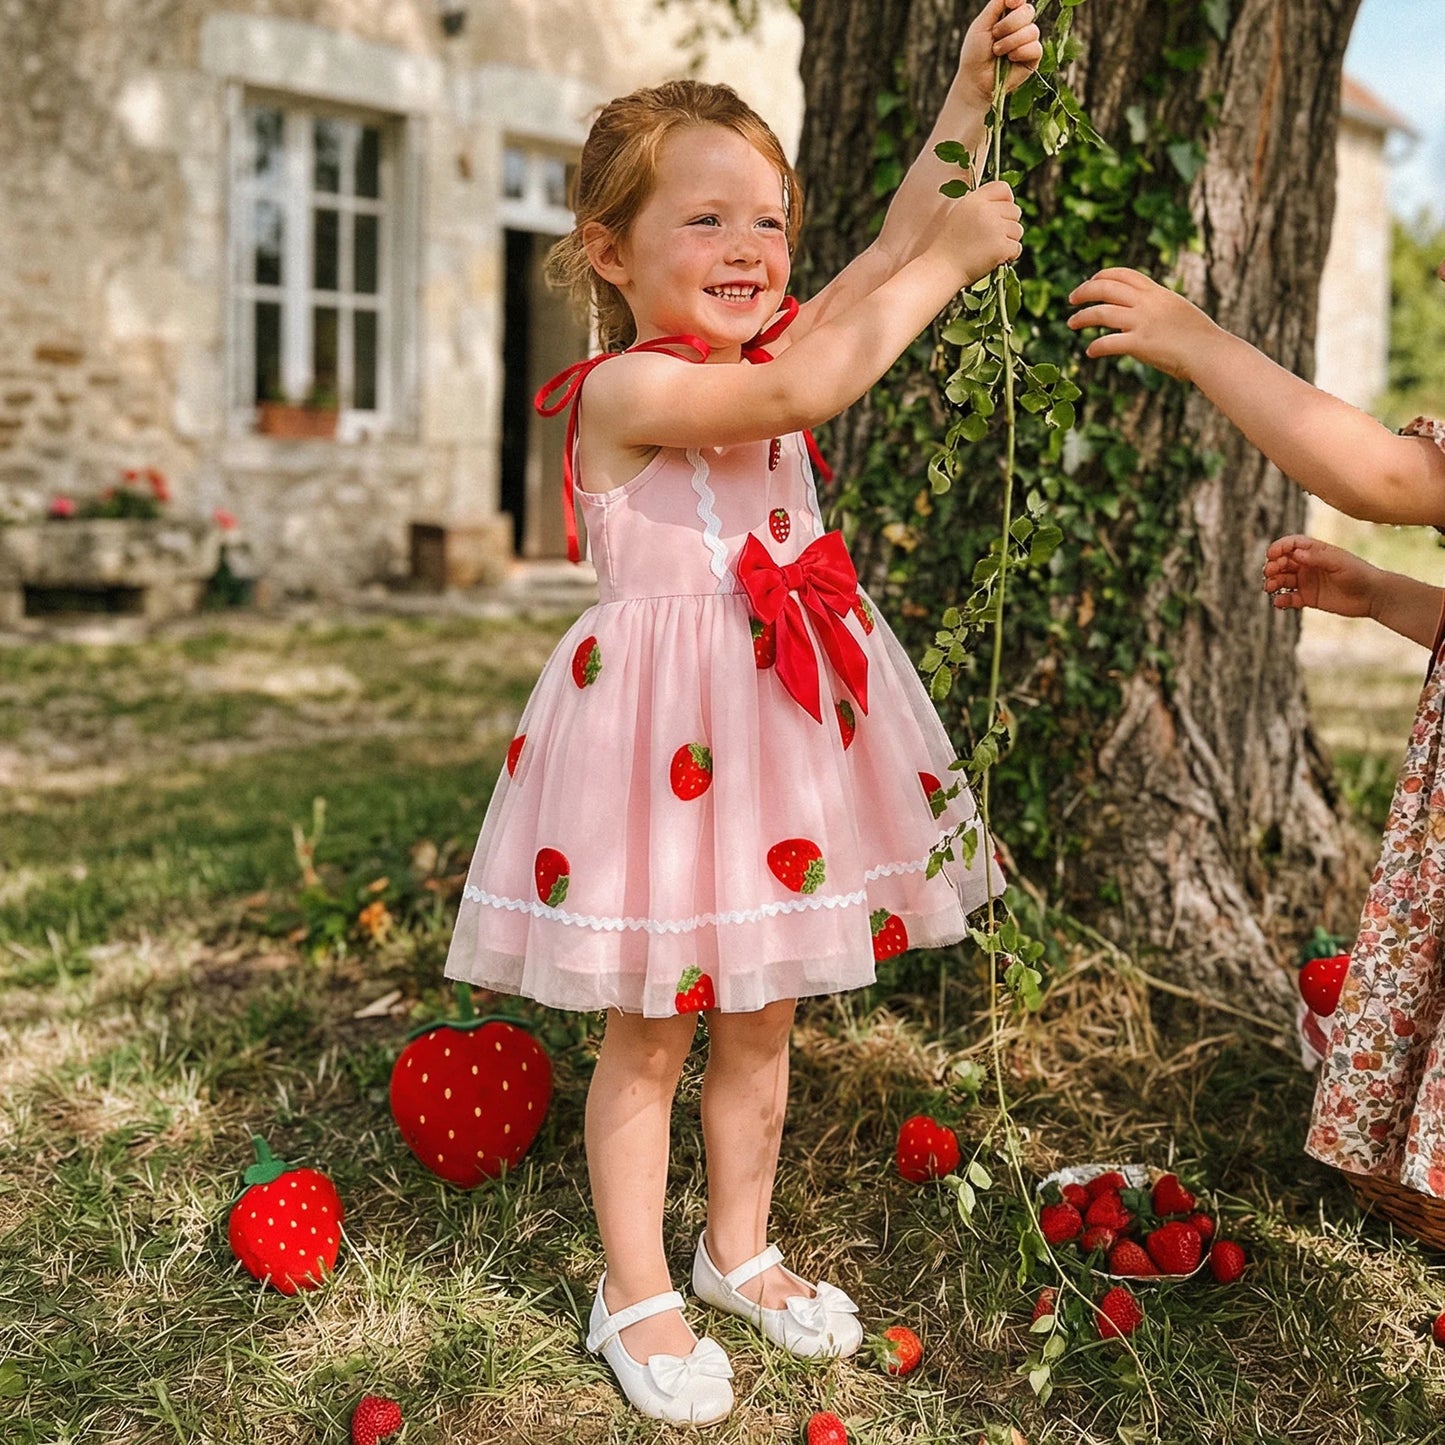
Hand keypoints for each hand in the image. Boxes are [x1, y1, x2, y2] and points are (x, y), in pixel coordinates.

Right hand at [948, 180, 1023, 284]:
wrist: (942, 269)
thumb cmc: (949, 246)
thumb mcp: (960, 215)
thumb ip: (981, 206)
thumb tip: (1005, 205)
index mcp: (975, 200)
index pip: (1003, 188)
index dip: (1007, 200)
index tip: (1001, 213)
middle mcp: (986, 211)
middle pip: (1015, 210)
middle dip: (1008, 224)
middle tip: (992, 238)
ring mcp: (995, 228)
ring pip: (1018, 230)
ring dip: (1009, 241)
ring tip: (991, 249)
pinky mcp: (1001, 246)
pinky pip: (1016, 247)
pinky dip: (1009, 255)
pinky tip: (994, 259)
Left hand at [960, 0, 1042, 108]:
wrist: (976, 80)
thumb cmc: (975, 53)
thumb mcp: (981, 24)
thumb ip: (996, 5)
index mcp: (1008, 15)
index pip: (1020, 0)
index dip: (1017, 0)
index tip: (1010, 4)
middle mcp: (1020, 26)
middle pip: (1028, 12)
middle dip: (1009, 24)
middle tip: (995, 36)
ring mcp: (1028, 41)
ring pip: (1032, 30)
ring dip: (1011, 42)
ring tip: (997, 52)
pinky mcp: (1033, 58)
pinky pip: (1035, 48)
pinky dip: (1020, 53)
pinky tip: (1010, 60)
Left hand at [1066, 267, 1218, 380]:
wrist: (1211, 352)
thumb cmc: (1199, 338)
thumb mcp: (1178, 312)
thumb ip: (1158, 310)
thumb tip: (1142, 318)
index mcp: (1157, 293)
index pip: (1125, 274)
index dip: (1103, 275)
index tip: (1091, 281)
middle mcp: (1147, 303)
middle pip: (1107, 287)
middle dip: (1085, 290)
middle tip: (1071, 299)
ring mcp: (1143, 322)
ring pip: (1101, 312)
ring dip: (1082, 317)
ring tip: (1071, 323)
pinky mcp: (1140, 344)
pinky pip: (1108, 343)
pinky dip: (1095, 347)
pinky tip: (1089, 352)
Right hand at [1262, 535, 1379, 618]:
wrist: (1373, 596)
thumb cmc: (1359, 574)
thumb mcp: (1339, 562)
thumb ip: (1317, 557)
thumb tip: (1295, 553)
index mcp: (1316, 552)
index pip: (1292, 544)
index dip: (1279, 547)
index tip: (1271, 555)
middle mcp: (1308, 565)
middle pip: (1282, 562)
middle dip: (1272, 566)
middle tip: (1270, 573)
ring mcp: (1307, 582)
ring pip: (1282, 579)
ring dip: (1272, 582)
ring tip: (1271, 588)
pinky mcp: (1308, 598)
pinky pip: (1289, 598)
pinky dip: (1281, 600)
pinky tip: (1279, 602)